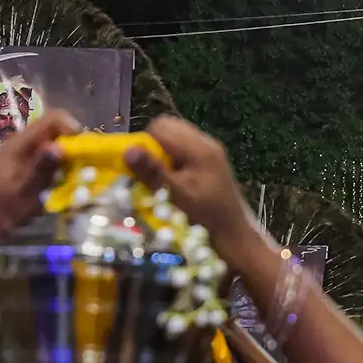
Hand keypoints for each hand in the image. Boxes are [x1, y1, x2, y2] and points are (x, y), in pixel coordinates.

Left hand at [0, 111, 78, 253]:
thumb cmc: (4, 210)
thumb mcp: (24, 192)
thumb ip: (40, 169)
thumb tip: (59, 147)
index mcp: (19, 144)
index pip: (53, 119)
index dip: (72, 130)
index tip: (82, 152)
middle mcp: (23, 142)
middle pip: (57, 129)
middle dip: (74, 145)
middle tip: (83, 167)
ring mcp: (25, 151)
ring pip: (56, 142)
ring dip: (70, 157)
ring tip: (75, 176)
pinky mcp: (29, 162)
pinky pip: (51, 155)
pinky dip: (62, 164)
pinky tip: (64, 182)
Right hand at [125, 117, 255, 252]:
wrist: (235, 235)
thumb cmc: (206, 218)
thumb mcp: (176, 196)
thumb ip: (153, 172)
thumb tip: (127, 150)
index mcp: (200, 148)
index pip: (160, 127)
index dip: (144, 143)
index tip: (140, 167)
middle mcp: (206, 142)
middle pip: (168, 128)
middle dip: (153, 147)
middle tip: (151, 172)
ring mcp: (209, 150)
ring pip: (175, 138)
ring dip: (163, 154)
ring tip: (163, 178)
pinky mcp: (209, 160)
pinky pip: (184, 149)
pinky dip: (173, 160)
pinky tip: (175, 181)